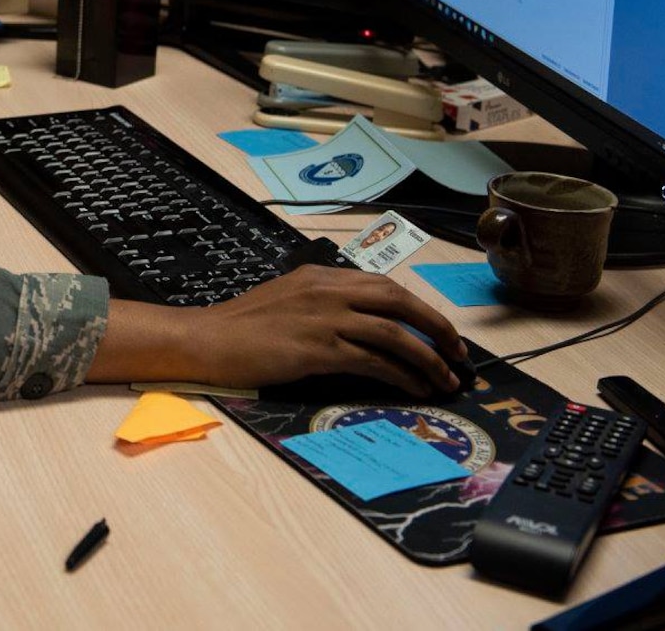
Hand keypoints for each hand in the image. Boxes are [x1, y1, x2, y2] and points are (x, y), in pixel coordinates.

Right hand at [86, 266, 468, 396]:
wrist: (206, 339)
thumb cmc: (239, 327)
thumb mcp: (286, 299)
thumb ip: (320, 303)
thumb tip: (355, 322)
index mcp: (320, 276)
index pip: (382, 284)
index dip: (417, 307)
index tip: (437, 329)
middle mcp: (327, 290)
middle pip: (398, 300)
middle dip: (435, 326)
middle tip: (457, 352)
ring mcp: (323, 318)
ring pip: (393, 332)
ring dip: (427, 357)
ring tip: (445, 379)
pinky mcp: (318, 348)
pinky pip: (373, 361)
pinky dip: (402, 375)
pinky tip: (415, 389)